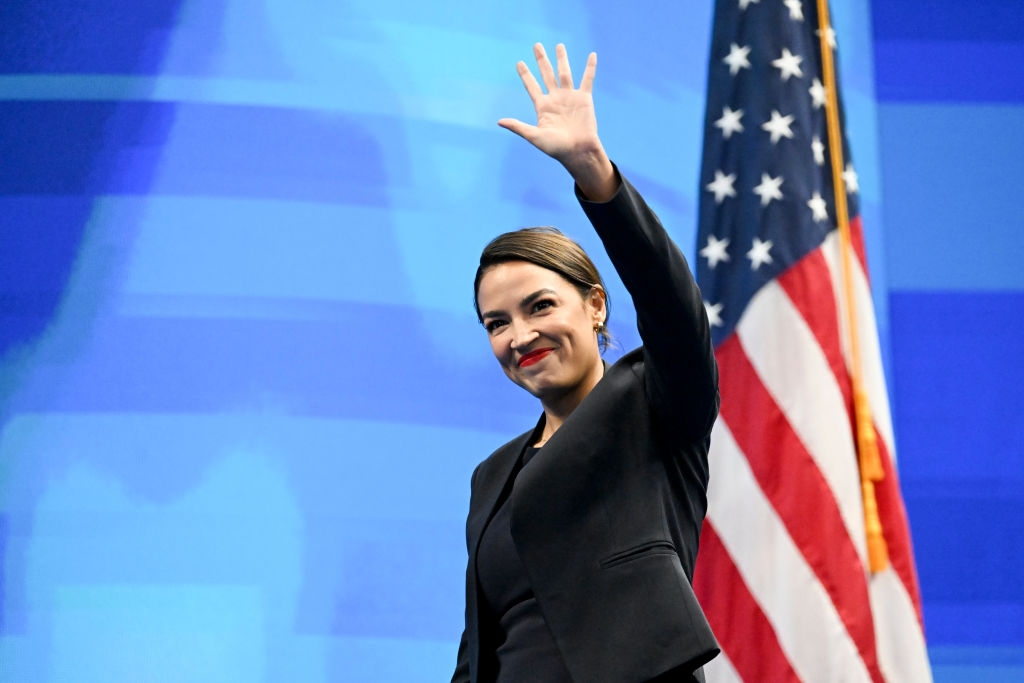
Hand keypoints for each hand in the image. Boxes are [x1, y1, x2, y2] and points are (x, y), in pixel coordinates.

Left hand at [499, 43, 616, 200]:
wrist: (578, 152)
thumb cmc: (556, 148)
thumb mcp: (534, 136)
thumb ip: (518, 127)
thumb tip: (499, 122)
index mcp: (543, 107)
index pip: (532, 86)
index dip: (525, 74)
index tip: (519, 63)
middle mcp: (555, 99)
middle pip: (546, 74)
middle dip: (542, 60)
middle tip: (536, 45)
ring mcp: (570, 98)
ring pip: (564, 73)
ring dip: (562, 59)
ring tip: (559, 45)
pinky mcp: (584, 99)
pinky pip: (588, 79)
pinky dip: (590, 67)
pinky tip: (592, 55)